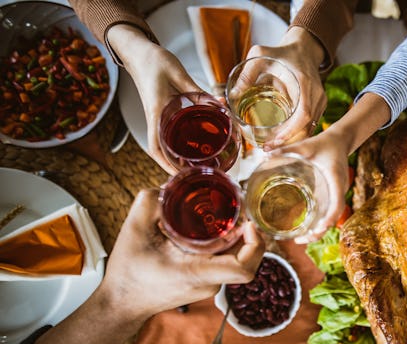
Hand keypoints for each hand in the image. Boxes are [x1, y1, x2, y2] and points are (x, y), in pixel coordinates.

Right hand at [101, 189, 264, 317]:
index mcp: (197, 272)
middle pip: (245, 259)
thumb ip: (150, 201)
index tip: (249, 224)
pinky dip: (225, 246)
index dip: (255, 245)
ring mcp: (209, 285)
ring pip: (236, 260)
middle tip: (237, 210)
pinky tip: (213, 230)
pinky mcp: (204, 283)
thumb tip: (170, 184)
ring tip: (226, 216)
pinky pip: (224, 262)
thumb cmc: (128, 273)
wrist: (121, 304)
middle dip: (248, 234)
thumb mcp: (133, 229)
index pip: (243, 269)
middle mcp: (209, 282)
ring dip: (237, 239)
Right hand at [107, 25, 202, 173]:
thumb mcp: (178, 73)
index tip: (179, 176)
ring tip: (197, 170)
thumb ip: (197, 91)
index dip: (166, 164)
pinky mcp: (162, 112)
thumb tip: (219, 105)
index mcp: (156, 112)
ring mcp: (157, 117)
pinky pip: (169, 134)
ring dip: (177, 160)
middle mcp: (155, 119)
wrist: (138, 51)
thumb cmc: (154, 60)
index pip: (156, 146)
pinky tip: (193, 150)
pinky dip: (178, 145)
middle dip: (176, 168)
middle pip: (161, 152)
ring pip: (165, 145)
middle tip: (196, 179)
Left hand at [245, 27, 326, 148]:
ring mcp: (320, 100)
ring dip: (293, 140)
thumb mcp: (260, 55)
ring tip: (272, 147)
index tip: (276, 140)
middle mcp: (316, 93)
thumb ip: (246, 73)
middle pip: (308, 126)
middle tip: (268, 149)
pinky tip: (283, 140)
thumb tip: (232, 95)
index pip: (303, 114)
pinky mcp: (320, 105)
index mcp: (303, 82)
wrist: (303, 50)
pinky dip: (298, 134)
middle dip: (289, 141)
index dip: (291, 131)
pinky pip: (311, 124)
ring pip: (311, 127)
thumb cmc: (281, 53)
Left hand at [268, 129, 351, 243]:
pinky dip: (320, 222)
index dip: (330, 217)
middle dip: (320, 231)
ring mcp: (338, 194)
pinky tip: (308, 227)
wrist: (340, 141)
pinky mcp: (334, 194)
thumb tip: (265, 153)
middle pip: (334, 216)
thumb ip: (287, 149)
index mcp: (336, 180)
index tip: (320, 227)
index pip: (337, 203)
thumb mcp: (306, 145)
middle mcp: (339, 190)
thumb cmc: (324, 143)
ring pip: (332, 217)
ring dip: (320, 230)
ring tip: (301, 239)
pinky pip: (330, 212)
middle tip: (301, 240)